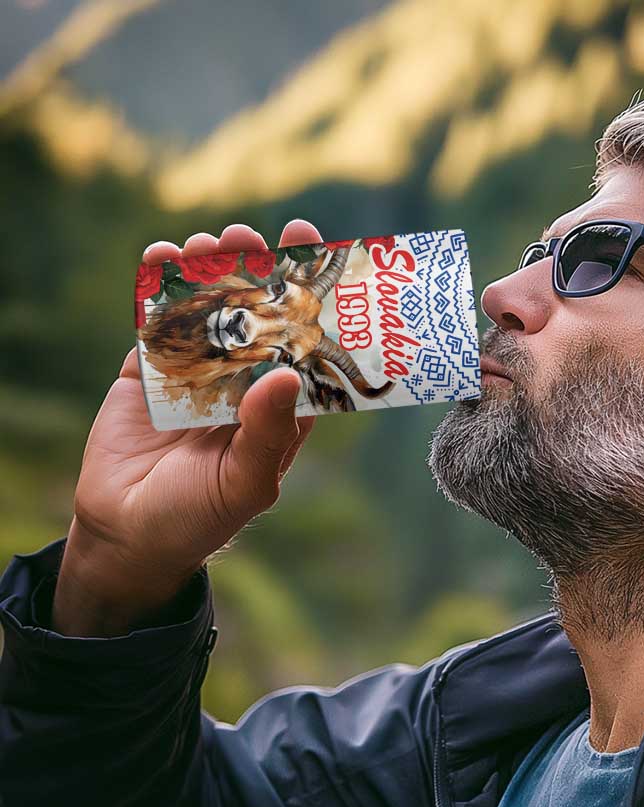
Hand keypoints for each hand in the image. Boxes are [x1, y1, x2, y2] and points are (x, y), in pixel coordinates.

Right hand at [52, 221, 323, 636]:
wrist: (128, 534)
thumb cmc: (200, 517)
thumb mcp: (245, 482)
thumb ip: (268, 431)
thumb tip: (287, 373)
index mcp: (280, 406)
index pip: (304, 344)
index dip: (310, 300)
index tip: (315, 251)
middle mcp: (244, 382)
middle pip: (257, 315)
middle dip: (257, 270)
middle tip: (253, 234)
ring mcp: (197, 373)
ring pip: (208, 309)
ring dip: (209, 271)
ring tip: (209, 242)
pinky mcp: (150, 371)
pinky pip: (156, 322)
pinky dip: (156, 288)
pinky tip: (160, 256)